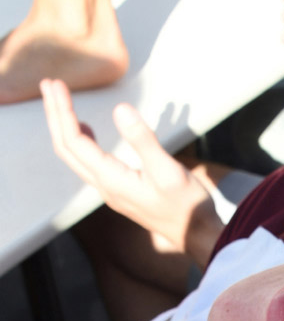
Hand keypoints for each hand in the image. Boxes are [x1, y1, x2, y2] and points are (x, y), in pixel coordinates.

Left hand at [40, 78, 219, 258]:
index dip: (63, 111)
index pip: (75, 141)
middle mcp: (104, 186)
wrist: (197, 235)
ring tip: (59, 102)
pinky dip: (79, 141)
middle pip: (66, 148)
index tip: (56, 84)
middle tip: (48, 85)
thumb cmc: (187, 206)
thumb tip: (120, 109)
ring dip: (64, 128)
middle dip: (55, 115)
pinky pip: (88, 163)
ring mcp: (110, 190)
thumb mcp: (168, 170)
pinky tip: (87, 130)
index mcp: (111, 179)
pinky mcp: (119, 190)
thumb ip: (143, 140)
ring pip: (75, 156)